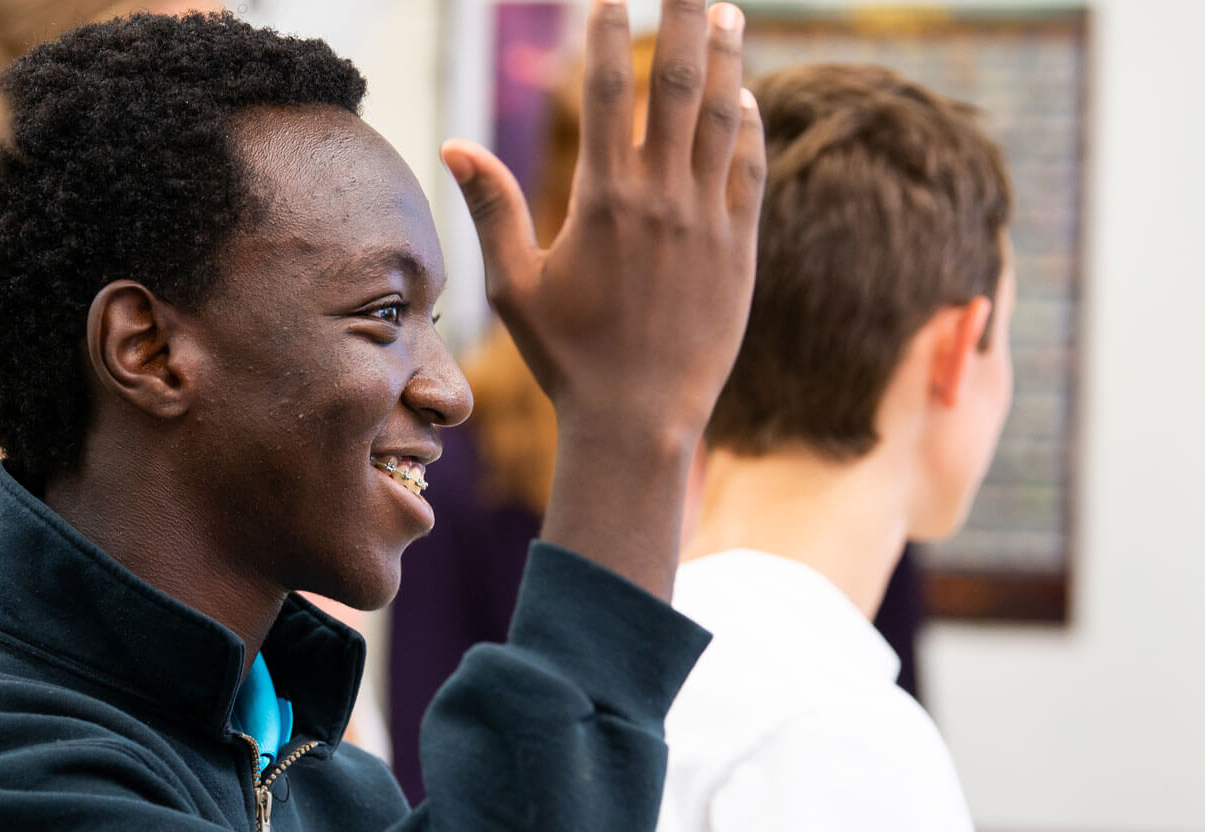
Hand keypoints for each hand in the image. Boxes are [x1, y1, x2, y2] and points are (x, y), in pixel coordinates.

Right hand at [443, 0, 764, 444]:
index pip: (608, 92)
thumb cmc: (568, 357)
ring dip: (728, 59)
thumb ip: (493, 208)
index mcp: (603, 201)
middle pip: (677, 85)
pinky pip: (749, 171)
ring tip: (727, 11)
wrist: (640, 418)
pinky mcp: (740, 248)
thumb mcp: (516, 285)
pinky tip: (744, 96)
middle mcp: (662, 199)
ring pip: (722, 119)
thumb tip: (455, 143)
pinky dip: (748, 127)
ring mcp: (708, 221)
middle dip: (682, 20)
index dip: (608, 32)